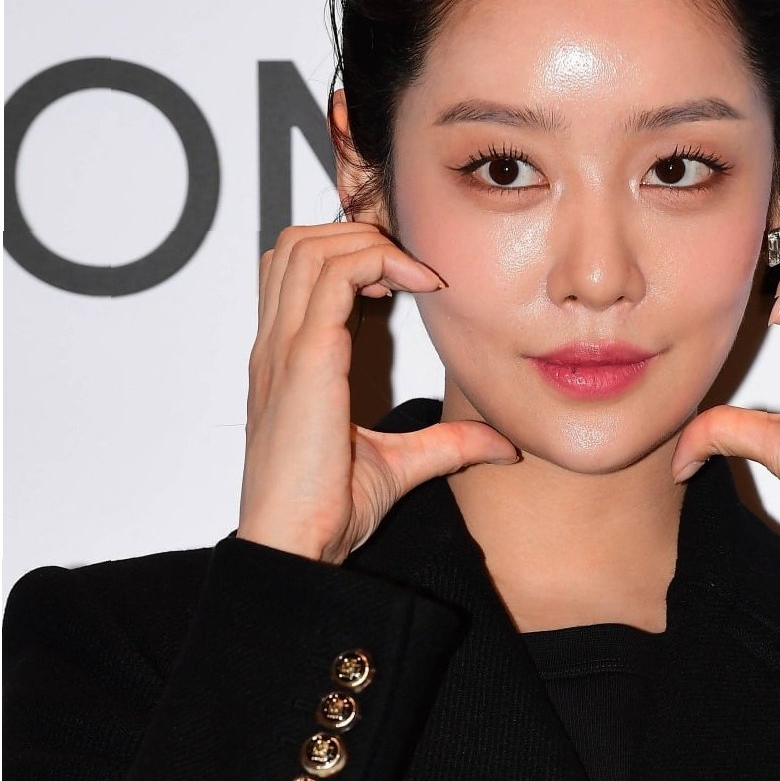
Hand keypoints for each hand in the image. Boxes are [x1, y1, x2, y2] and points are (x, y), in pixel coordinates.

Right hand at [238, 222, 519, 563]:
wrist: (295, 547)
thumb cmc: (326, 512)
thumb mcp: (398, 467)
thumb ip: (446, 446)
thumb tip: (501, 445)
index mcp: (285, 362)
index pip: (296, 270)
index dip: (349, 254)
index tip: (404, 280)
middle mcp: (277, 347)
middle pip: (296, 242)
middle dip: (356, 233)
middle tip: (411, 265)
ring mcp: (285, 349)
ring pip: (308, 245)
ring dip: (367, 241)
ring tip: (415, 272)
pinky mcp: (305, 360)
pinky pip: (334, 276)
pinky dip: (380, 260)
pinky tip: (424, 286)